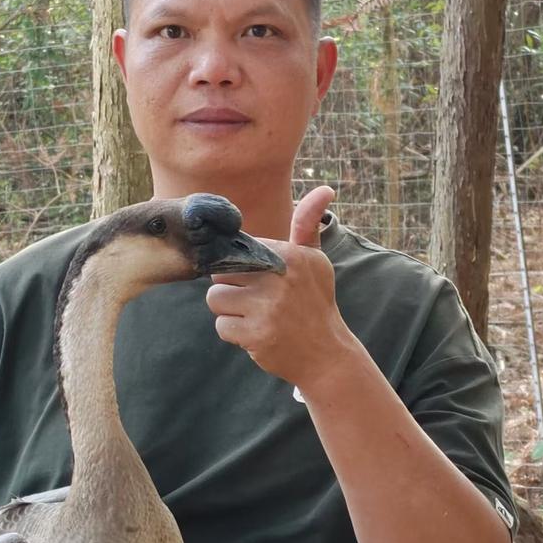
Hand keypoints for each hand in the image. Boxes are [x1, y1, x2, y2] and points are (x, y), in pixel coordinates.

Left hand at [205, 186, 354, 387]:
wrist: (327, 353)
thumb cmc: (316, 302)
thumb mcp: (316, 261)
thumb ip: (307, 224)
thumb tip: (324, 189)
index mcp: (289, 255)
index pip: (237, 250)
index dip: (240, 266)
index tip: (257, 280)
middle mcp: (277, 278)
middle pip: (220, 273)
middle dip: (232, 288)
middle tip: (255, 301)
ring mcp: (267, 308)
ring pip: (215, 299)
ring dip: (229, 311)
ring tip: (253, 316)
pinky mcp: (256, 335)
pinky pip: (222, 327)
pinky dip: (234, 334)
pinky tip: (256, 334)